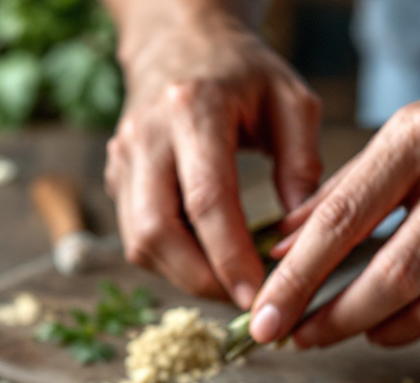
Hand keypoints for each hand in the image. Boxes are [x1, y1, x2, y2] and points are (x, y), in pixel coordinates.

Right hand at [104, 5, 320, 307]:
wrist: (177, 41)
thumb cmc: (241, 71)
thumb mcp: (290, 100)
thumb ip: (302, 162)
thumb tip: (304, 236)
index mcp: (193, 110)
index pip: (206, 202)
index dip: (231, 258)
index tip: (260, 296)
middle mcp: (146, 137)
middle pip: (158, 233)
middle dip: (201, 281)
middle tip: (245, 304)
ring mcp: (122, 159)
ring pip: (139, 243)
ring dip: (184, 277)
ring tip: (230, 287)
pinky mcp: (115, 178)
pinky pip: (136, 237)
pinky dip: (172, 261)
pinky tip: (207, 263)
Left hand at [250, 35, 419, 347]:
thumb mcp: (398, 138)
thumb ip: (335, 195)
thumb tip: (278, 249)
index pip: (342, 221)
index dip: (295, 279)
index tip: (265, 317)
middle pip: (390, 278)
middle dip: (335, 320)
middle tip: (301, 336)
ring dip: (380, 331)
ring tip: (355, 325)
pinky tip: (408, 317)